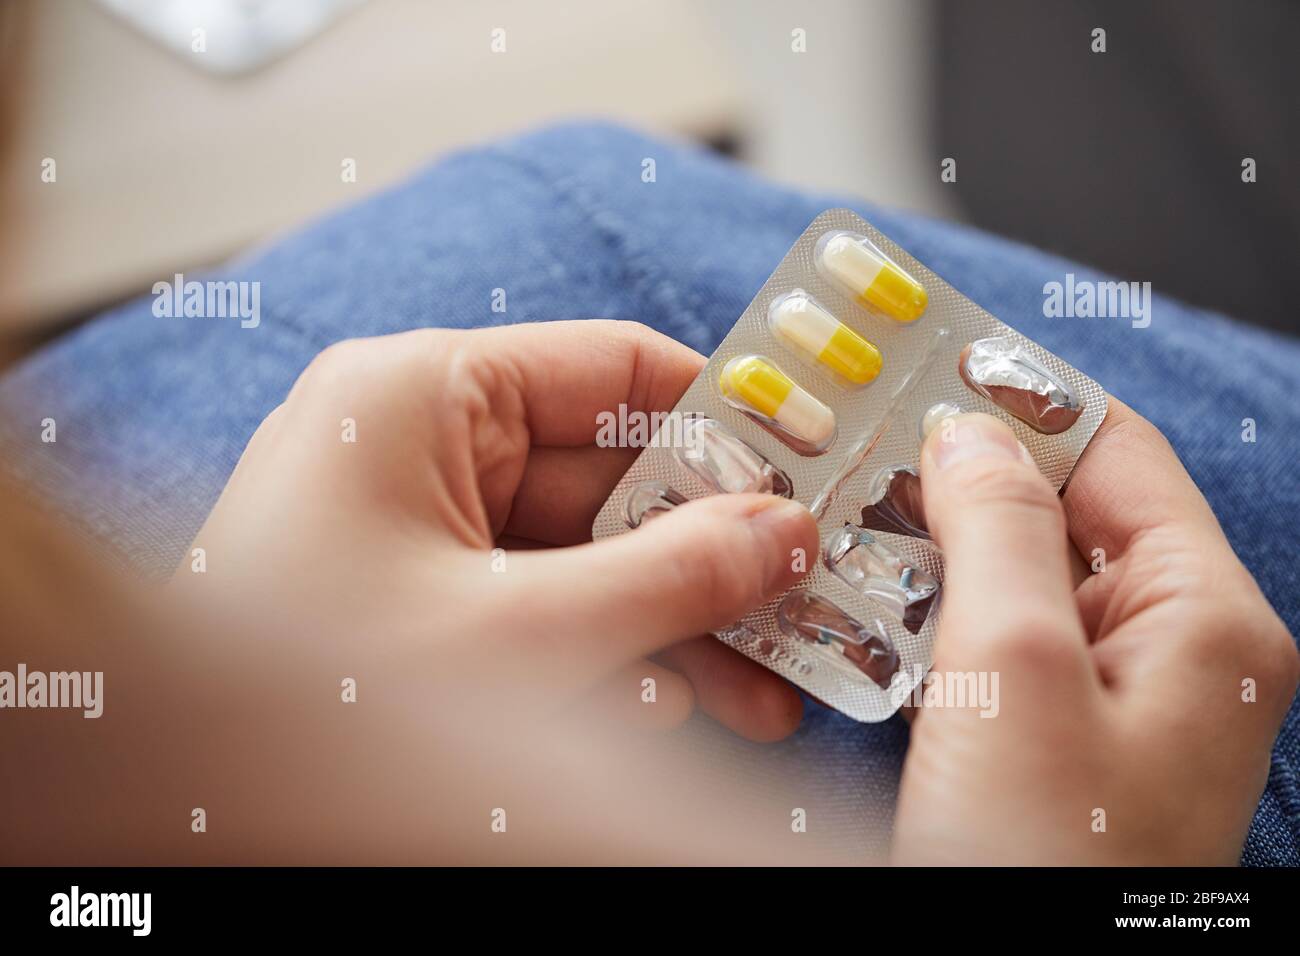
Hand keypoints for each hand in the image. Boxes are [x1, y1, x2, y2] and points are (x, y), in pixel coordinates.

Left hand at [180, 321, 817, 739]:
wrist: (192, 812)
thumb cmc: (315, 702)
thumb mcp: (520, 634)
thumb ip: (669, 577)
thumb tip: (783, 533)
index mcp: (423, 396)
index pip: (615, 369)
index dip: (726, 416)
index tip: (815, 466)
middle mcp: (421, 446)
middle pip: (613, 475)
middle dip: (713, 552)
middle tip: (805, 602)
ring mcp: (417, 528)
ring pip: (586, 554)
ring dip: (678, 621)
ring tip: (768, 689)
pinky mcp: (417, 603)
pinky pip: (542, 607)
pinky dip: (611, 654)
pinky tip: (672, 707)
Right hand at [893, 402, 1298, 863]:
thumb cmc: (1045, 860)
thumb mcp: (1017, 673)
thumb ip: (999, 532)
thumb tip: (970, 435)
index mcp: (1203, 619)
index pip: (1117, 454)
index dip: (1024, 401)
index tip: (926, 366)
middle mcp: (1174, 651)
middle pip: (1068, 514)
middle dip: (966, 479)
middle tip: (860, 450)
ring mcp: (1116, 701)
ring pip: (1023, 582)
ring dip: (939, 552)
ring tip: (847, 523)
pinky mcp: (1061, 742)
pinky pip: (1001, 647)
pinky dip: (937, 617)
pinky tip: (870, 608)